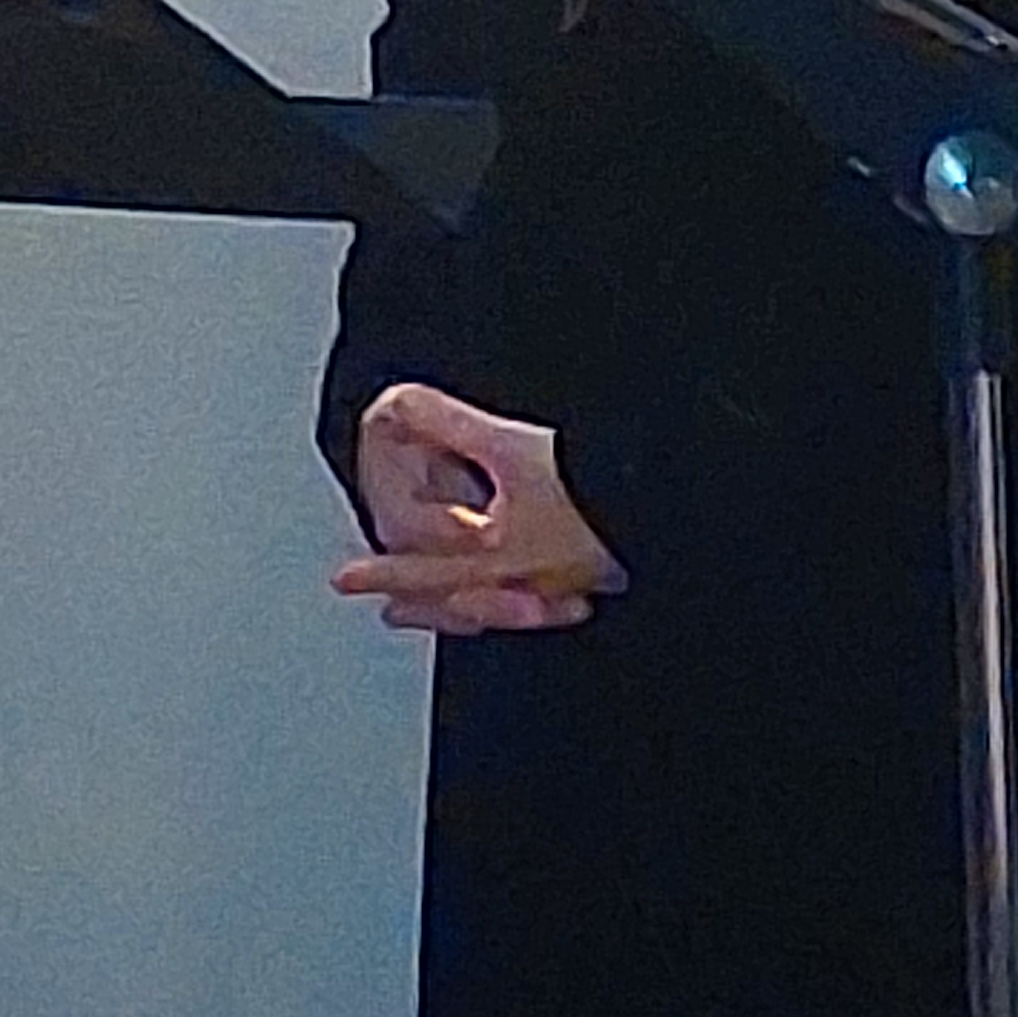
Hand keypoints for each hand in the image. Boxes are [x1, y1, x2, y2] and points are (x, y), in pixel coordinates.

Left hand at [332, 383, 626, 636]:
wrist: (669, 501)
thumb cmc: (597, 486)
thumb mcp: (509, 447)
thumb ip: (448, 424)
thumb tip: (400, 406)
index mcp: (498, 557)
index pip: (423, 569)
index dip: (382, 572)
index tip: (348, 579)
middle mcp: (526, 581)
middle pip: (460, 605)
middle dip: (425, 606)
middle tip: (395, 611)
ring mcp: (563, 585)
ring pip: (502, 605)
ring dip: (469, 605)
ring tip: (455, 605)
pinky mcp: (595, 573)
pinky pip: (543, 596)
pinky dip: (520, 595)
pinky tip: (531, 590)